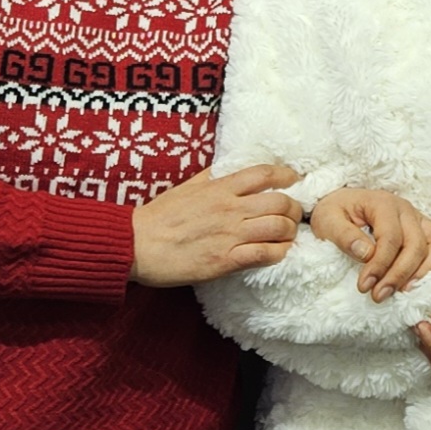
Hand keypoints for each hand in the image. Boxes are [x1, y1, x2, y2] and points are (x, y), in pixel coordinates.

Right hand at [130, 164, 300, 285]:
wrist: (136, 244)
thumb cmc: (159, 216)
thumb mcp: (188, 186)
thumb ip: (214, 177)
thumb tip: (234, 169)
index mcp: (220, 187)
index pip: (265, 174)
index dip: (287, 176)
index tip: (295, 181)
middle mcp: (229, 208)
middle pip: (280, 202)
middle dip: (294, 208)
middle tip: (293, 214)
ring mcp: (228, 235)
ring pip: (278, 228)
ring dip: (289, 232)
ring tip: (287, 235)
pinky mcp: (224, 260)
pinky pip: (264, 255)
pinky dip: (278, 253)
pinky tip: (277, 253)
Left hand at [310, 189, 430, 299]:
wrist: (341, 205)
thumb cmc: (334, 213)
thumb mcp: (327, 220)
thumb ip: (344, 236)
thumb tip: (366, 253)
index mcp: (383, 204)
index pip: (390, 238)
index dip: (379, 265)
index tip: (365, 287)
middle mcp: (406, 210)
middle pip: (416, 244)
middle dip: (400, 274)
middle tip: (380, 296)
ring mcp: (419, 219)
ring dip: (426, 270)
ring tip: (406, 291)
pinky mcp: (424, 228)